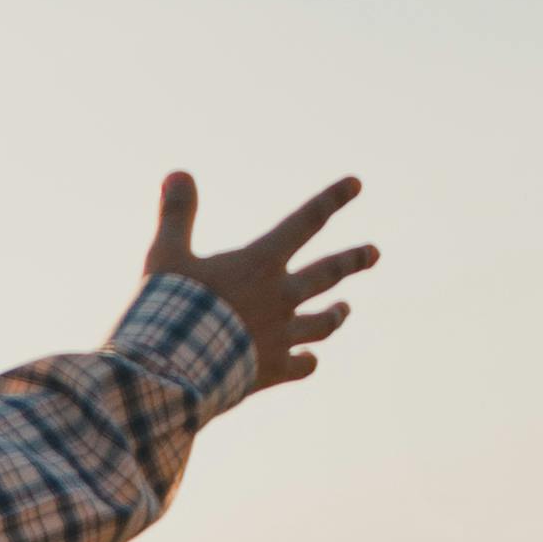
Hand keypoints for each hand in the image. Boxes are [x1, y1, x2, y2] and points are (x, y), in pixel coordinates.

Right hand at [148, 170, 374, 394]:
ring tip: (345, 309)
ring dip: (336, 314)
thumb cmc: (170, 308)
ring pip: (323, 323)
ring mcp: (281, 335)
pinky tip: (310, 360)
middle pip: (328, 273)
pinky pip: (302, 365)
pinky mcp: (273, 369)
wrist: (176, 369)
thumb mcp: (167, 255)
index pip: (305, 220)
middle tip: (375, 253)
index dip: (332, 199)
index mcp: (261, 263)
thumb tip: (177, 171)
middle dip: (353, 260)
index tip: (356, 183)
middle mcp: (281, 297)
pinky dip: (307, 361)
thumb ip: (177, 214)